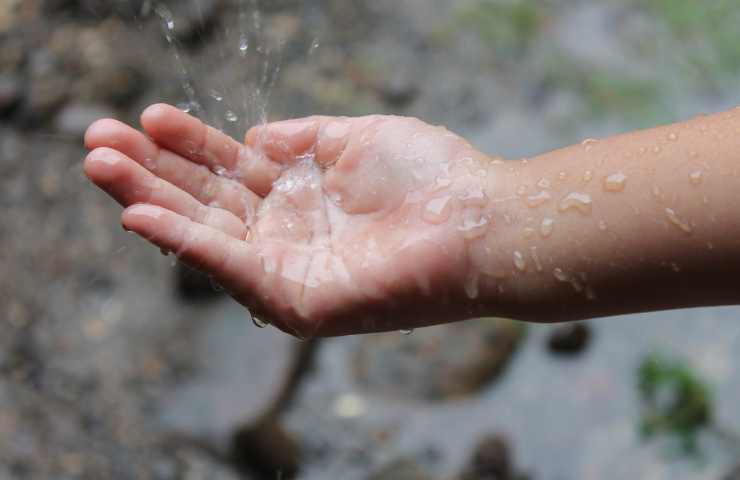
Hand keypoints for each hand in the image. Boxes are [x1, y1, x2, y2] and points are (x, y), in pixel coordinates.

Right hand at [85, 104, 492, 336]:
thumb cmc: (431, 176)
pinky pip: (231, 267)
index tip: (149, 115)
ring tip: (98, 164)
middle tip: (96, 140)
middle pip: (205, 200)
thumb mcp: (356, 138)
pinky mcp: (296, 300)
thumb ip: (302, 138)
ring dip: (149, 200)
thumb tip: (252, 136)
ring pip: (205, 232)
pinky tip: (140, 214)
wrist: (478, 219)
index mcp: (301, 196)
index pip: (230, 169)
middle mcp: (288, 233)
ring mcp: (289, 268)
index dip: (189, 144)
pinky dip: (184, 242)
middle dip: (150, 171)